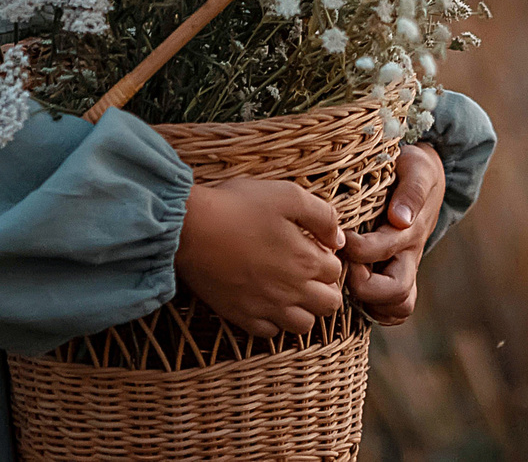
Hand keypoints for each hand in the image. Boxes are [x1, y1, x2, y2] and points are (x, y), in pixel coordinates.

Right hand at [174, 178, 348, 338]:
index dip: (328, 257)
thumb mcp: (287, 195)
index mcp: (306, 260)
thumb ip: (322, 216)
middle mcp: (292, 290)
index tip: (312, 246)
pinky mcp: (242, 316)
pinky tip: (266, 301)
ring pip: (303, 325)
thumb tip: (338, 239)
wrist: (190, 228)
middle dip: (325, 288)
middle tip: (306, 270)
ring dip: (304, 309)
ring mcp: (267, 307)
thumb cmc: (237, 206)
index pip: (336, 271)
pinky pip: (270, 333)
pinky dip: (274, 322)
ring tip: (290, 289)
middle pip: (329, 304)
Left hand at [340, 144, 444, 324]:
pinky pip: (392, 312)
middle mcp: (409, 257)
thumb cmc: (412, 170)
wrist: (423, 179)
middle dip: (363, 284)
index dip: (357, 248)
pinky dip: (375, 311)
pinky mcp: (395, 278)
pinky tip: (353, 293)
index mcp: (410, 231)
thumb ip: (411, 191)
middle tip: (341, 264)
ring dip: (370, 302)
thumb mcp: (417, 170)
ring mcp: (404, 271)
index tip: (338, 234)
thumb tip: (400, 219)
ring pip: (397, 308)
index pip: (383, 250)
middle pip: (396, 292)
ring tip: (346, 281)